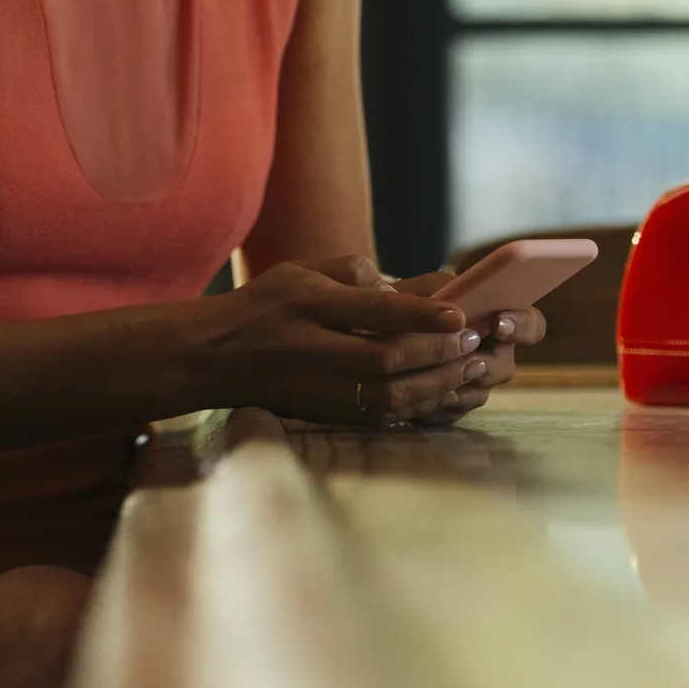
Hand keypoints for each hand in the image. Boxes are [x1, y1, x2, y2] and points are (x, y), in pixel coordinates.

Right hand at [188, 257, 483, 425]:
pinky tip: (443, 392)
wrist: (215, 357)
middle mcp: (312, 349)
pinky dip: (417, 406)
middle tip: (473, 342)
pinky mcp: (324, 412)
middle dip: (437, 353)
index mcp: (308, 305)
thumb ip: (353, 272)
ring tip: (469, 368)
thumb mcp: (301, 272)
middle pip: (385, 359)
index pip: (372, 311)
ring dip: (435, 384)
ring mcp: (317, 387)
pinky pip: (379, 416)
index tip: (458, 313)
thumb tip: (407, 286)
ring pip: (386, 395)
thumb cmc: (267, 305)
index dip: (419, 314)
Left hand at [389, 272, 547, 424]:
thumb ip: (444, 291)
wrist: (387, 331)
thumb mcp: (426, 288)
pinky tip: (408, 395)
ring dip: (451, 384)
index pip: (533, 326)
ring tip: (420, 375)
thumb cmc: (415, 303)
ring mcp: (477, 385)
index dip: (522, 326)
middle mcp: (496, 357)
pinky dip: (431, 404)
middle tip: (455, 357)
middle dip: (478, 364)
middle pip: (503, 368)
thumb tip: (455, 315)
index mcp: (501, 322)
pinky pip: (451, 412)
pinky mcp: (455, 407)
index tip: (497, 324)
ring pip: (476, 393)